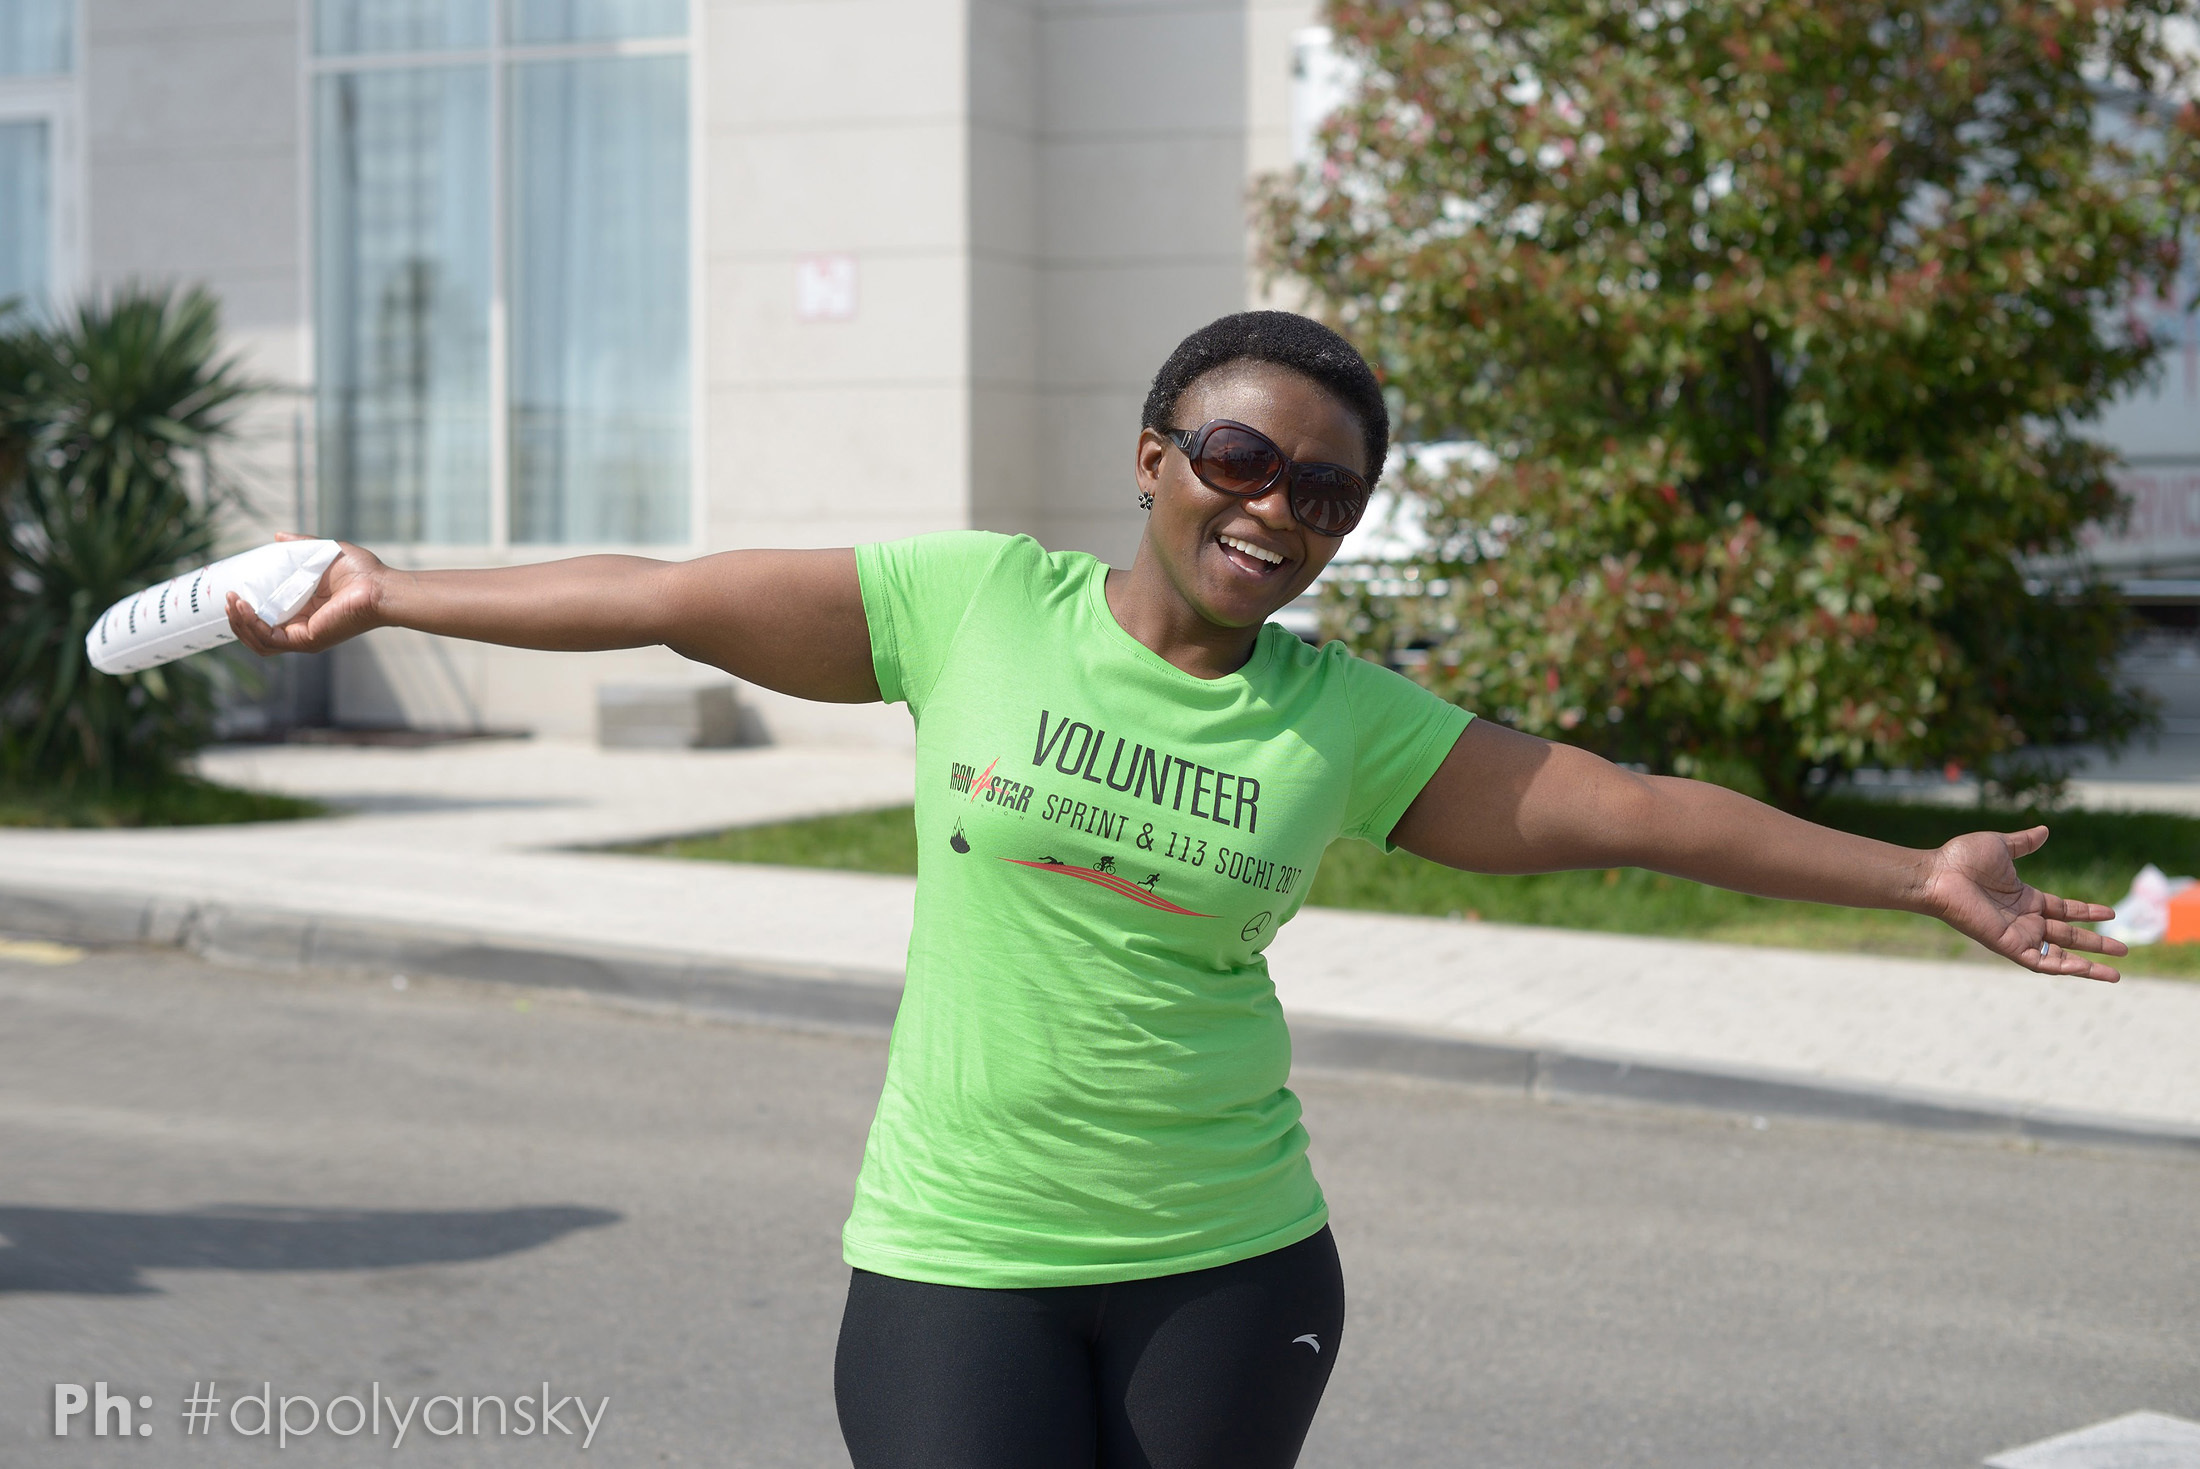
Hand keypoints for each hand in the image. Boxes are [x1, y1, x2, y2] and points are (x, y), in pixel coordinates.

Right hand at [225, 531, 390, 655]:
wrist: (381, 585)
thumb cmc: (362, 571)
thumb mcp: (322, 553)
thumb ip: (299, 546)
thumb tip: (277, 536)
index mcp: (303, 612)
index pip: (266, 619)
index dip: (245, 610)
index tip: (232, 591)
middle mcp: (302, 628)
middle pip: (257, 635)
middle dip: (236, 619)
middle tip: (228, 598)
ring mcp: (304, 637)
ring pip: (259, 641)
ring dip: (239, 623)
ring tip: (231, 602)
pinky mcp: (307, 640)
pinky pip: (270, 639)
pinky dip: (252, 625)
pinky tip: (242, 607)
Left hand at [1921, 827, 2124, 982]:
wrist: (1938, 873)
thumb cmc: (1961, 859)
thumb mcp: (2001, 846)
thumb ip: (2024, 843)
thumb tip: (2044, 831)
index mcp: (2024, 898)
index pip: (2063, 910)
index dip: (2087, 912)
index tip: (2110, 913)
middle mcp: (2023, 919)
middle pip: (2068, 935)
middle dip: (2096, 943)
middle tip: (2124, 948)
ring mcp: (2017, 934)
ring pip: (2059, 954)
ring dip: (2088, 965)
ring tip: (2116, 975)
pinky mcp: (2007, 944)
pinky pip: (2040, 962)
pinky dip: (2064, 967)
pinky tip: (2087, 970)